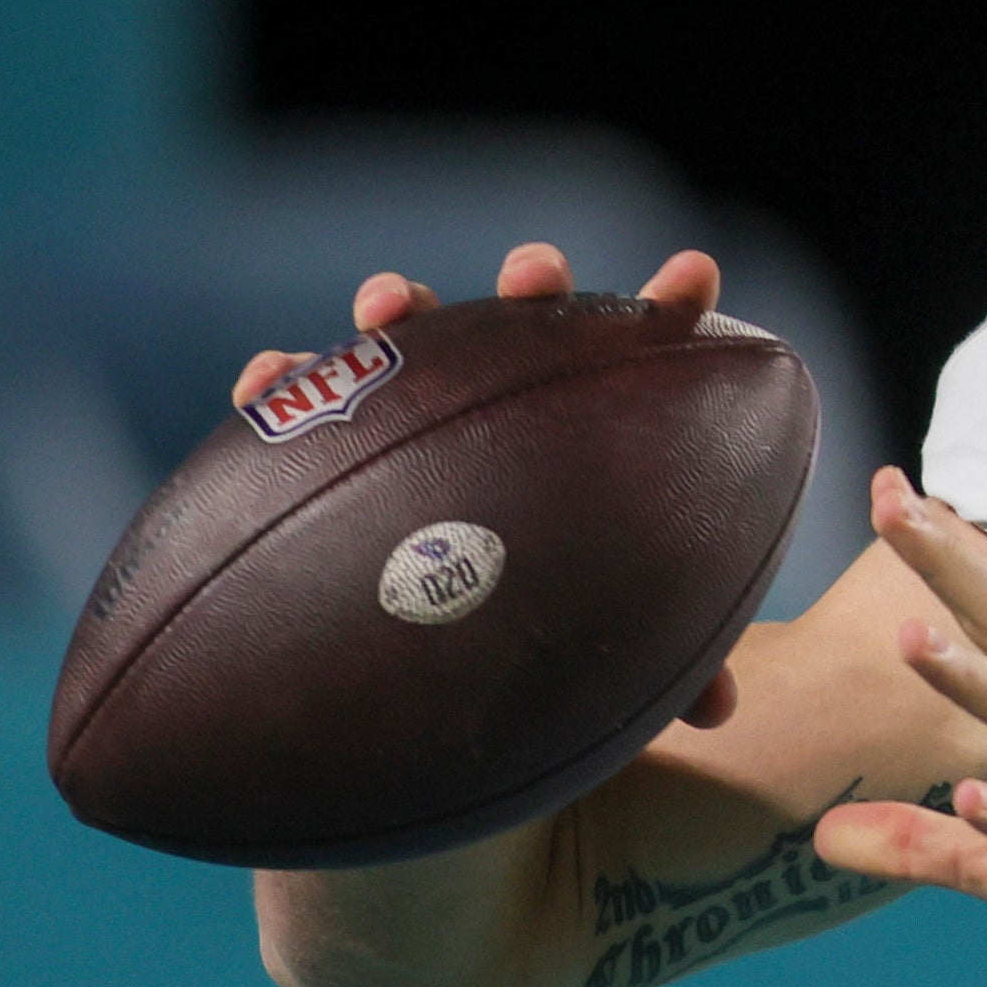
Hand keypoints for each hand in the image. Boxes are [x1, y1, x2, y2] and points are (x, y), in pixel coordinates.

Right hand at [227, 240, 738, 726]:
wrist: (427, 690)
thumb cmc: (545, 654)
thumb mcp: (612, 660)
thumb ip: (670, 670)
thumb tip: (720, 710)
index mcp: (590, 439)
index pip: (641, 357)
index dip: (669, 309)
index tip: (694, 276)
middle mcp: (506, 409)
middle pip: (526, 320)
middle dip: (533, 284)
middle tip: (535, 278)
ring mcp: (416, 416)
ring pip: (410, 337)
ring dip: (399, 302)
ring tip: (388, 305)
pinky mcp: (329, 444)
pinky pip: (295, 399)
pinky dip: (278, 378)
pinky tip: (266, 379)